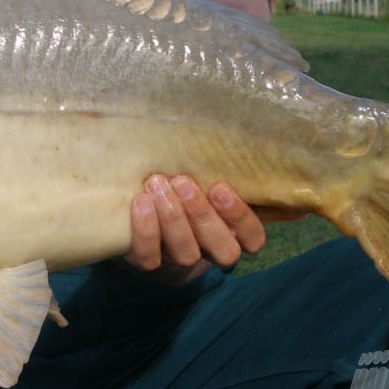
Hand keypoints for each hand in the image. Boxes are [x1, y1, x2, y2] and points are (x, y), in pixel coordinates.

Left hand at [123, 174, 264, 281]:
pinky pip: (149, 258)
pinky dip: (146, 231)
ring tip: (158, 186)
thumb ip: (209, 168)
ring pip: (186, 254)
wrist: (135, 216)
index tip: (220, 187)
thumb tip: (214, 125)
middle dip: (202, 214)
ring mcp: (179, 261)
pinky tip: (140, 202)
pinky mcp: (148, 264)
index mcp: (231, 231)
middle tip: (183, 182)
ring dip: (173, 219)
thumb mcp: (199, 178)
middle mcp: (209, 251)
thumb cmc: (177, 185)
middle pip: (224, 250)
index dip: (240, 217)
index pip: (253, 237)